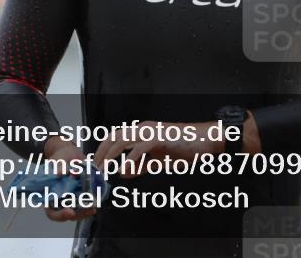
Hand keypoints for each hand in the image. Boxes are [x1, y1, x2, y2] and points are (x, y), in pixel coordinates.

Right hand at [43, 137, 95, 222]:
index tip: (70, 212)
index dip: (60, 215)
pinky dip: (93, 200)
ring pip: (79, 210)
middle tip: (89, 209)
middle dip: (79, 214)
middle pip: (68, 215)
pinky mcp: (82, 194)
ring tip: (95, 205)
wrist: (70, 154)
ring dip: (87, 209)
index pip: (52, 213)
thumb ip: (58, 168)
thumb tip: (60, 174)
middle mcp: (61, 201)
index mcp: (50, 197)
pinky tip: (98, 197)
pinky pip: (87, 201)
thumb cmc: (60, 158)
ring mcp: (72, 199)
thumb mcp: (58, 161)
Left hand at [92, 120, 220, 179]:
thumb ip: (141, 165)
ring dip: (111, 156)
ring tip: (104, 169)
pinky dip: (130, 159)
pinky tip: (124, 169)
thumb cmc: (184, 147)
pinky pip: (140, 148)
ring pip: (123, 140)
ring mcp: (151, 132)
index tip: (97, 163)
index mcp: (142, 131)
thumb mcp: (158, 160)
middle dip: (102, 152)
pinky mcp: (159, 138)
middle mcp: (144, 128)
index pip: (116, 136)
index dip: (103, 148)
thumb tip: (123, 172)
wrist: (204, 140)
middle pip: (115, 136)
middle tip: (95, 168)